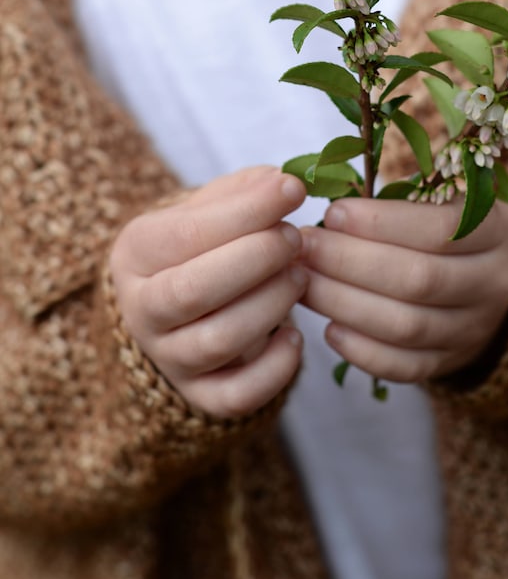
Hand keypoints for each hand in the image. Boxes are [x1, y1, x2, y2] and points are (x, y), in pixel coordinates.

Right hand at [109, 167, 307, 417]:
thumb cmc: (204, 245)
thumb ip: (245, 191)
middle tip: (295, 238)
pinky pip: (235, 396)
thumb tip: (283, 182)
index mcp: (137, 252)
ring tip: (300, 276)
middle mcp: (142, 309)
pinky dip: (274, 369)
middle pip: (195, 291)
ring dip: (270, 305)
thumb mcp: (210, 207)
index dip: (248, 211)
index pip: (188, 233)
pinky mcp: (199, 394)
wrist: (181, 305)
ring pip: (218, 341)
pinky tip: (295, 337)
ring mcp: (167, 357)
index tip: (294, 190)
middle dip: (257, 259)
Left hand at [299, 197, 507, 382]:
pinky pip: (405, 366)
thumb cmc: (445, 228)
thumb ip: (398, 200)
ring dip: (345, 304)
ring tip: (304, 283)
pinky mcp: (449, 362)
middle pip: (419, 280)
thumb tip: (329, 212)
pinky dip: (362, 351)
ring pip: (408, 326)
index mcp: (495, 231)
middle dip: (351, 262)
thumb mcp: (441, 200)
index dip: (380, 223)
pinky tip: (329, 328)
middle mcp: (492, 283)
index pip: (440, 229)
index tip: (332, 214)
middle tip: (304, 248)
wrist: (484, 281)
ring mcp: (473, 329)